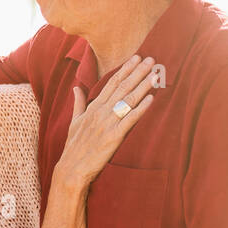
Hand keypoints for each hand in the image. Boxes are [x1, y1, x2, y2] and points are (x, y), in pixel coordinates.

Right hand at [53, 54, 156, 193]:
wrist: (71, 168)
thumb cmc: (74, 147)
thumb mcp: (74, 122)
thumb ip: (78, 103)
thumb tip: (76, 88)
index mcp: (93, 108)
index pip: (111, 84)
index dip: (125, 70)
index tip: (136, 58)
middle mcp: (100, 112)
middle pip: (122, 88)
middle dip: (137, 72)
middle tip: (151, 60)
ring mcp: (107, 124)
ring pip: (128, 100)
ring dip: (143, 86)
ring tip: (155, 75)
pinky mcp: (113, 137)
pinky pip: (130, 120)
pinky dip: (141, 108)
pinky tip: (151, 99)